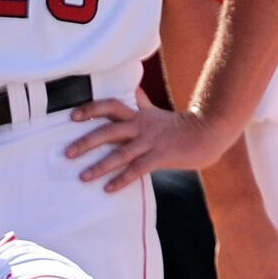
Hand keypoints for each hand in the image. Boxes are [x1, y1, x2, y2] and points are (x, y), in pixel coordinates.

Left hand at [64, 99, 227, 191]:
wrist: (210, 133)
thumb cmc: (180, 125)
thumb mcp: (156, 112)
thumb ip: (141, 103)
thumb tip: (132, 89)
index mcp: (138, 115)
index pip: (110, 106)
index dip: (91, 109)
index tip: (72, 116)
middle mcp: (141, 126)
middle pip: (108, 131)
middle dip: (86, 142)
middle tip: (67, 153)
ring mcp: (150, 141)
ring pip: (120, 154)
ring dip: (100, 166)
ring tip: (82, 177)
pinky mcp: (161, 156)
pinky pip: (137, 169)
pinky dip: (122, 179)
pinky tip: (108, 189)